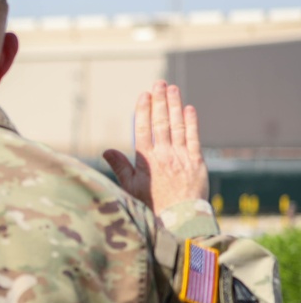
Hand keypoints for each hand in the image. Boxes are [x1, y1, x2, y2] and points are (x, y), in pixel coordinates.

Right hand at [102, 81, 208, 213]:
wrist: (179, 220)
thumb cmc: (152, 206)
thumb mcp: (130, 188)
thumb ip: (120, 167)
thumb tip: (107, 150)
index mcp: (146, 160)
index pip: (143, 129)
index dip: (144, 110)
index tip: (144, 95)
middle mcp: (164, 155)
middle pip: (161, 122)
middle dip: (160, 100)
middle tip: (159, 83)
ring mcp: (182, 157)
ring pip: (177, 125)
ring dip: (175, 105)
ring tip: (173, 89)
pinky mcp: (196, 162)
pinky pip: (193, 137)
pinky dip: (191, 122)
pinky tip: (188, 109)